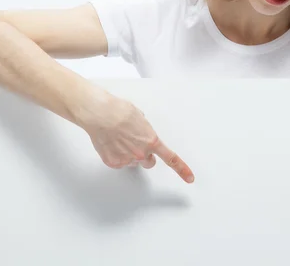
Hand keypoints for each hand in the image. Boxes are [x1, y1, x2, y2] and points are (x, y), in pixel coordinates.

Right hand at [76, 92, 194, 183]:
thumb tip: (141, 133)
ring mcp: (126, 160)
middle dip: (145, 156)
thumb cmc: (118, 111)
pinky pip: (119, 162)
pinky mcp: (113, 163)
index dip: (181, 169)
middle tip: (135, 144)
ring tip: (118, 139)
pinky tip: (111, 144)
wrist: (100, 114)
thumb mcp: (140, 117)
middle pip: (149, 163)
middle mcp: (141, 153)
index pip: (170, 158)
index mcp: (151, 141)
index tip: (189, 178)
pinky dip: (116, 155)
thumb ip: (145, 130)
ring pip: (132, 162)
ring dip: (129, 154)